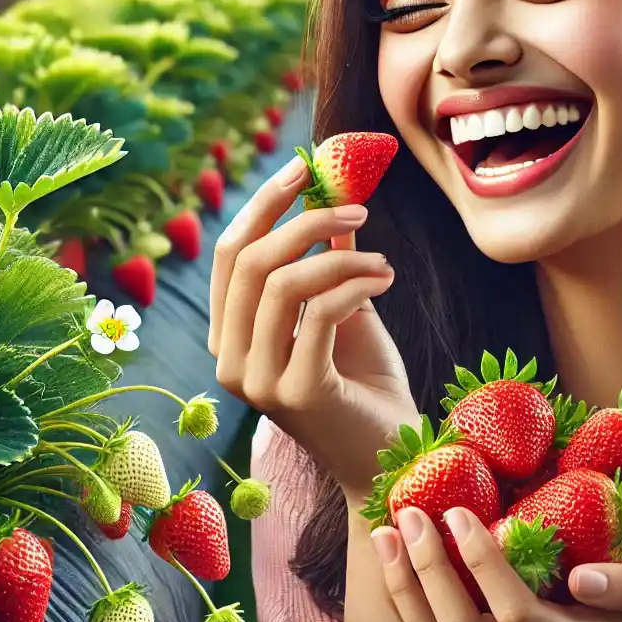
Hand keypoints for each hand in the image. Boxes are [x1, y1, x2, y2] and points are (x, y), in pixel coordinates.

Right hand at [209, 155, 419, 500]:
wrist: (392, 454)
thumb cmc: (365, 379)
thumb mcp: (343, 306)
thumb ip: (330, 256)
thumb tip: (335, 191)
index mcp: (231, 336)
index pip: (230, 255)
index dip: (263, 204)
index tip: (305, 167)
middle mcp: (229, 360)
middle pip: (249, 261)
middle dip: (305, 219)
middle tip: (358, 207)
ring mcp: (257, 381)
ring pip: (283, 283)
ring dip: (342, 257)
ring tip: (384, 263)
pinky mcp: (296, 394)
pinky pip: (319, 312)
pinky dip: (356, 283)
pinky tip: (385, 280)